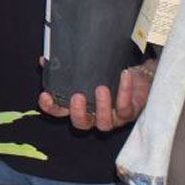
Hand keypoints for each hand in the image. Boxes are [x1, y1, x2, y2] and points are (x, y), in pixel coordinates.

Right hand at [38, 63, 153, 131]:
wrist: (139, 76)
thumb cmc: (110, 74)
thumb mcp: (88, 69)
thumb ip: (66, 67)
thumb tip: (45, 60)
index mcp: (81, 105)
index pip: (60, 112)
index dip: (51, 107)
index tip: (45, 95)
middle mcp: (94, 115)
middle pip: (81, 124)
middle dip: (77, 112)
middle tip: (77, 96)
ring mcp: (112, 117)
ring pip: (104, 123)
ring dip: (102, 106)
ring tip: (101, 88)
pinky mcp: (130, 113)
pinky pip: (126, 108)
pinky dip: (124, 92)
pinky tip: (123, 75)